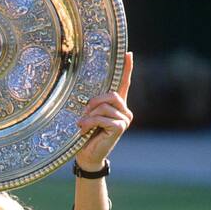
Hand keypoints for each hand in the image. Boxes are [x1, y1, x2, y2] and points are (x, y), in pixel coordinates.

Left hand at [75, 52, 133, 169]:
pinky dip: (90, 122)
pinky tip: (84, 129)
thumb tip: (88, 97)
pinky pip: (103, 117)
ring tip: (82, 125)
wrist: (87, 156)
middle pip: (110, 94)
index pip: (123, 83)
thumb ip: (93, 104)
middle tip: (83, 114)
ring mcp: (125, 119)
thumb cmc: (86, 136)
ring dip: (90, 116)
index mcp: (117, 105)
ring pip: (105, 106)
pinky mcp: (121, 127)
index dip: (127, 68)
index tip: (128, 53)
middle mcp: (124, 110)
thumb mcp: (88, 115)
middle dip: (94, 103)